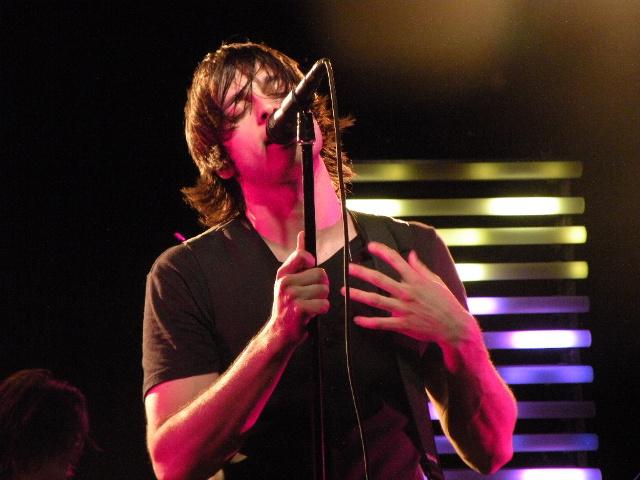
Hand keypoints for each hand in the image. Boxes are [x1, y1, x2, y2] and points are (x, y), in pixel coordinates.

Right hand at [270, 232, 329, 344]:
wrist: (280, 332)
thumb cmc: (288, 305)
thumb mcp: (289, 279)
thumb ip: (298, 258)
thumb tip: (303, 234)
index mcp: (283, 273)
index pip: (304, 255)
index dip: (312, 263)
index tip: (309, 272)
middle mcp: (285, 282)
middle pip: (321, 274)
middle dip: (321, 286)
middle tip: (310, 296)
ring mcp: (291, 296)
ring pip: (324, 290)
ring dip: (322, 300)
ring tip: (309, 305)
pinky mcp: (299, 309)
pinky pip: (324, 304)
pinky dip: (322, 310)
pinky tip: (311, 313)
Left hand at [343, 241, 477, 347]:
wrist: (454, 326)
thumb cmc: (445, 302)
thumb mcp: (436, 281)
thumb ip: (421, 268)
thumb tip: (411, 254)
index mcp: (416, 280)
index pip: (396, 261)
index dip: (382, 251)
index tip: (370, 245)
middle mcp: (408, 293)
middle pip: (380, 280)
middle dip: (362, 273)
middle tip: (349, 268)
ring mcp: (404, 309)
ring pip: (376, 300)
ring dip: (358, 295)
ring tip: (345, 291)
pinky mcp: (403, 324)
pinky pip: (382, 323)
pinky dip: (368, 322)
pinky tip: (357, 319)